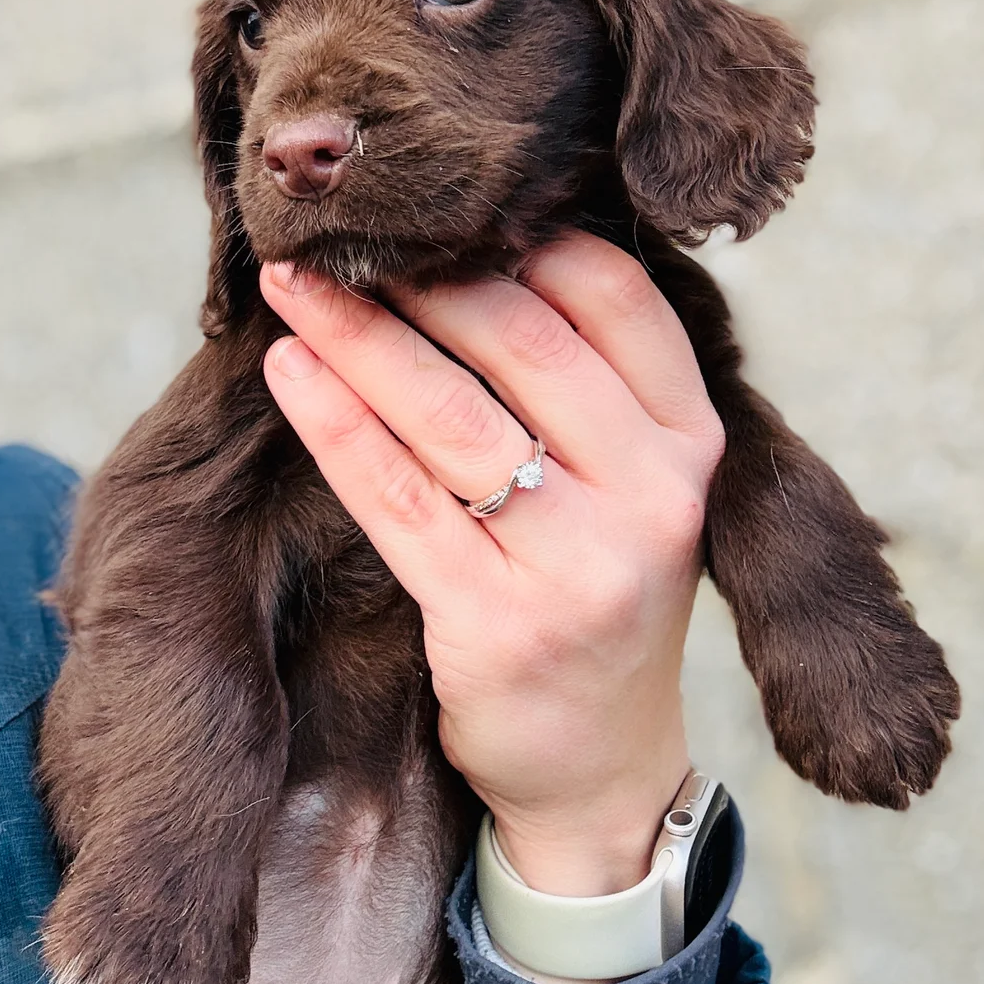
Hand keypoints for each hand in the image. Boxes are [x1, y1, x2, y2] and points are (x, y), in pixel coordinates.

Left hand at [260, 230, 723, 896]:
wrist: (602, 767)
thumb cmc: (601, 601)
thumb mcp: (638, 492)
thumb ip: (591, 394)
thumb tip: (481, 258)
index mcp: (693, 443)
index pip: (617, 300)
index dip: (525, 240)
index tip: (447, 216)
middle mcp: (653, 495)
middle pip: (523, 342)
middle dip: (420, 276)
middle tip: (344, 238)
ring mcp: (581, 564)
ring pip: (448, 414)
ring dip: (359, 337)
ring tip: (295, 286)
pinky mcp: (498, 623)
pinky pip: (398, 498)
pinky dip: (336, 424)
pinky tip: (291, 372)